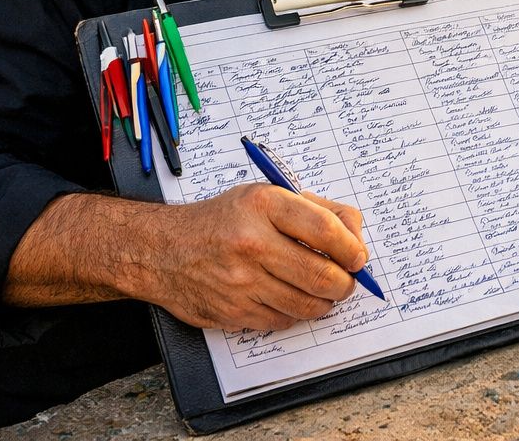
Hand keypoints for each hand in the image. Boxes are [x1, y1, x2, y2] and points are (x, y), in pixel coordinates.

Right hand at [123, 185, 366, 331]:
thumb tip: (356, 237)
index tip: (357, 257)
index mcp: (263, 205)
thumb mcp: (265, 197)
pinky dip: (294, 313)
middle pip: (321, 275)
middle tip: (345, 281)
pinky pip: (282, 321)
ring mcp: (240, 282)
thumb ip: (315, 210)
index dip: (351, 248)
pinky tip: (288, 297)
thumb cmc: (222, 220)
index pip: (325, 230)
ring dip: (324, 302)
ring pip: (306, 305)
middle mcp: (251, 243)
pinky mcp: (232, 312)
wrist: (161, 250)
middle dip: (344, 283)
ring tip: (321, 291)